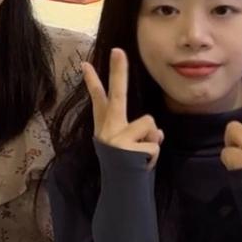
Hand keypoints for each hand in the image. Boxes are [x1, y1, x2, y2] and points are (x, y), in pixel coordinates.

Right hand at [81, 48, 163, 166]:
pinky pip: (153, 142)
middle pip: (116, 95)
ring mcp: (115, 136)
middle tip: (118, 51)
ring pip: (149, 123)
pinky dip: (153, 154)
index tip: (85, 63)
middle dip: (118, 72)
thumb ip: (142, 133)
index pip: (99, 99)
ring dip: (152, 140)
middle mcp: (107, 128)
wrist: (121, 191)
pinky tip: (142, 163)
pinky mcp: (125, 146)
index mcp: (107, 126)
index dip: (93, 81)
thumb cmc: (127, 167)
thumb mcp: (132, 147)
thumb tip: (156, 129)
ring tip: (141, 155)